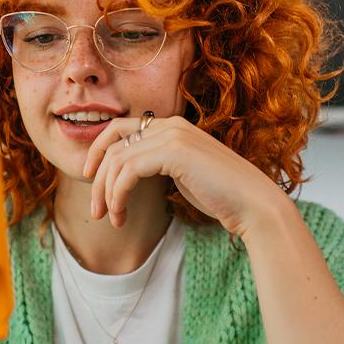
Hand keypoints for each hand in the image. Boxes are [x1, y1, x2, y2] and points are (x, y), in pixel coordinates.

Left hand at [80, 114, 287, 235]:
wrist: (252, 203)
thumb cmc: (221, 195)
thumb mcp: (182, 174)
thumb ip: (157, 165)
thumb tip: (127, 173)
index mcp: (172, 126)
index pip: (120, 128)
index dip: (98, 151)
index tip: (91, 179)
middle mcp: (170, 125)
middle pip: (113, 143)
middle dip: (97, 179)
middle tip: (96, 211)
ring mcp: (172, 135)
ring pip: (117, 159)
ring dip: (106, 193)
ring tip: (111, 218)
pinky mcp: (173, 152)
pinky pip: (128, 171)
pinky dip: (118, 195)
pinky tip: (121, 214)